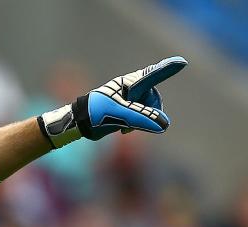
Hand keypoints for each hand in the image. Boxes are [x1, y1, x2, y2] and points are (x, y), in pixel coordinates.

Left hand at [38, 56, 187, 147]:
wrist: (80, 124)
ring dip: (141, 119)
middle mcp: (132, 87)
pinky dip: (137, 123)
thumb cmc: (95, 114)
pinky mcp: (128, 107)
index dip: (167, 69)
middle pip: (154, 98)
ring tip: (124, 127)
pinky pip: (143, 115)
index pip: (152, 76)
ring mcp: (131, 97)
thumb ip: (141, 118)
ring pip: (149, 109)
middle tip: (131, 124)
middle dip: (148, 112)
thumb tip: (164, 124)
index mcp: (130, 84)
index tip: (181, 62)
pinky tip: (124, 130)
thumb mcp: (119, 115)